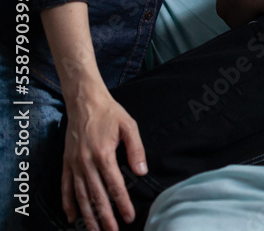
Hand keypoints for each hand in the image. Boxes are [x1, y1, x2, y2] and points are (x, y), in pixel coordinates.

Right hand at [61, 82, 146, 230]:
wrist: (84, 102)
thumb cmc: (110, 113)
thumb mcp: (129, 126)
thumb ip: (136, 150)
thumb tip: (142, 172)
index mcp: (103, 155)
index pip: (115, 186)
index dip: (122, 204)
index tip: (129, 217)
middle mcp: (86, 163)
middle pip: (96, 196)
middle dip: (105, 217)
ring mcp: (74, 164)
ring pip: (81, 196)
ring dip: (88, 216)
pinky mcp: (66, 163)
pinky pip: (66, 187)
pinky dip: (68, 203)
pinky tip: (72, 217)